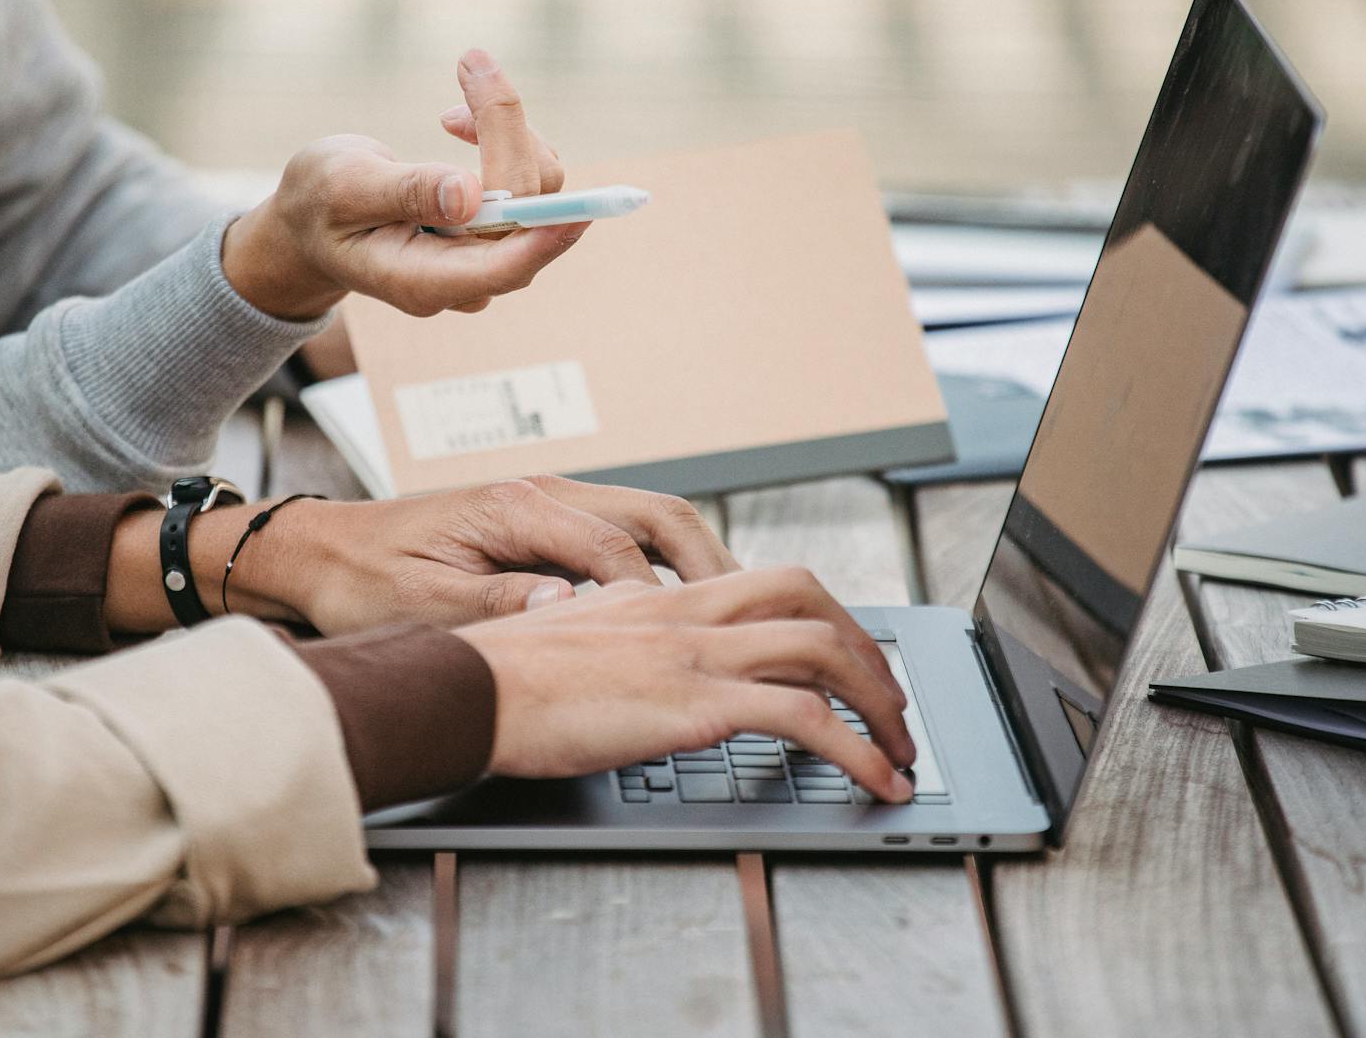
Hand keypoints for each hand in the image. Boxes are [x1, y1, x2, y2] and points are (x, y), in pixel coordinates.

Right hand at [221, 49, 578, 320]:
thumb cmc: (318, 204)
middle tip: (471, 61)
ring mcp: (483, 258)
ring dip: (504, 129)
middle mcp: (464, 278)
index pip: (501, 267)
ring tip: (454, 94)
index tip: (579, 212)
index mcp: (421, 280)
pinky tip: (460, 122)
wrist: (311, 221)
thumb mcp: (342, 188)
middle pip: (524, 213)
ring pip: (536, 193)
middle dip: (507, 131)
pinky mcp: (495, 231)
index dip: (543, 238)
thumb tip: (468, 197)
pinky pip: (528, 184)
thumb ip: (404, 192)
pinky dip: (503, 137)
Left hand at [224, 476, 740, 635]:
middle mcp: (543, 494)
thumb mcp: (423, 606)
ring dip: (698, 562)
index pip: (617, 547)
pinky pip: (627, 534)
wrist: (317, 554)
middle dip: (711, 565)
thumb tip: (570, 611)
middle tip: (752, 621)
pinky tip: (683, 608)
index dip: (658, 598)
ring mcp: (548, 504)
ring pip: (652, 519)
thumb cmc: (362, 581)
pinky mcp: (544, 525)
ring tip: (736, 615)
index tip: (688, 641)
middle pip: (659, 514)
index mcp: (516, 507)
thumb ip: (500, 605)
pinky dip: (667, 566)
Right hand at [455, 569, 916, 802]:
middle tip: (891, 703)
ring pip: (824, 651)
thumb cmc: (496, 677)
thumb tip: (627, 660)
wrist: (464, 690)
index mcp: (659, 600)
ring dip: (880, 704)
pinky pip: (805, 719)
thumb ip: (612, 639)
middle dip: (868, 651)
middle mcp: (687, 615)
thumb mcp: (568, 638)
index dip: (823, 617)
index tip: (846, 659)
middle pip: (811, 600)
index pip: (767, 583)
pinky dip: (858, 750)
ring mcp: (695, 655)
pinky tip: (875, 782)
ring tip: (901, 753)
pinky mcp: (694, 706)